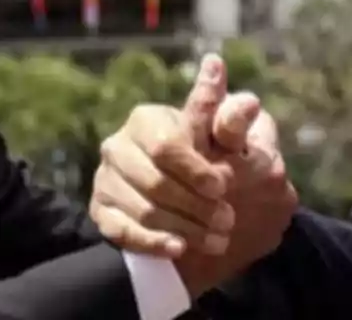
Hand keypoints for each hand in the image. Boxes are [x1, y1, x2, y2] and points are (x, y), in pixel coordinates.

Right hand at [89, 54, 297, 296]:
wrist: (180, 186)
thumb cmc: (202, 151)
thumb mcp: (220, 135)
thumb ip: (232, 121)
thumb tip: (251, 103)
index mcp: (145, 119)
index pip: (165, 146)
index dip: (195, 170)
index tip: (223, 186)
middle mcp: (118, 146)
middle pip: (154, 182)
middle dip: (194, 205)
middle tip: (227, 220)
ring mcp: (105, 179)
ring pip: (143, 210)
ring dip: (182, 227)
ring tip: (216, 240)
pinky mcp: (101, 210)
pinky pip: (121, 231)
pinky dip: (152, 242)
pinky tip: (179, 248)